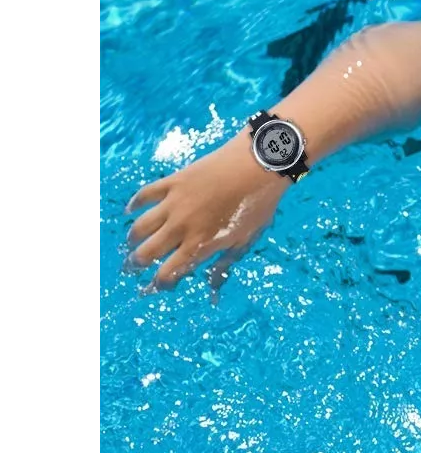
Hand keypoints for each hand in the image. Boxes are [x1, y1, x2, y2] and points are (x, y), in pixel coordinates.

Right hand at [123, 133, 286, 298]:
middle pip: (147, 252)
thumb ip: (225, 263)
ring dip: (132, 239)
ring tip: (132, 243)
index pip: (169, 272)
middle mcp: (181, 227)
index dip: (160, 283)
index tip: (159, 284)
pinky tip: (130, 210)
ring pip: (140, 227)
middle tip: (134, 266)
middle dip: (137, 263)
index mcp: (200, 244)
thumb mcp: (246, 239)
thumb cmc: (257, 204)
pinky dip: (134, 203)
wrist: (258, 165)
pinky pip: (145, 194)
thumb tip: (213, 287)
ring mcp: (174, 204)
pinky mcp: (172, 182)